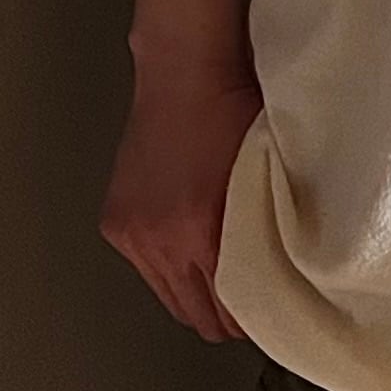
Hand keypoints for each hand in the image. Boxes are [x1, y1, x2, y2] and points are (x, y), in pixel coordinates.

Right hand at [99, 54, 262, 342]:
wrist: (185, 73)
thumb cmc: (233, 112)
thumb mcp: (262, 179)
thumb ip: (262, 235)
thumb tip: (275, 276)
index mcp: (199, 234)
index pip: (226, 313)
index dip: (251, 317)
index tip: (268, 312)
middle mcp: (158, 242)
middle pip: (193, 315)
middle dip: (222, 313)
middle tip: (248, 299)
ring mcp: (132, 234)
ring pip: (167, 295)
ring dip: (192, 290)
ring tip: (218, 270)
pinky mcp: (115, 222)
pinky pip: (144, 267)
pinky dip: (166, 262)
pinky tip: (187, 242)